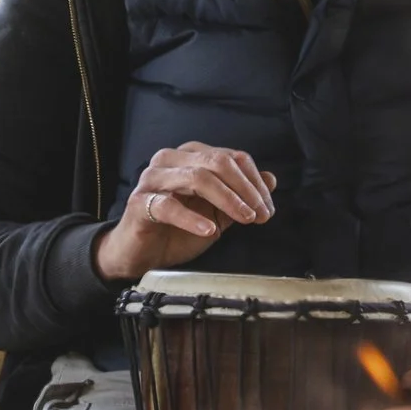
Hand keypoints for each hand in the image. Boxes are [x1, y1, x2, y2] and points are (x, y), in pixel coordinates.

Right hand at [94, 144, 276, 282]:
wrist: (142, 254)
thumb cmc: (178, 229)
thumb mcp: (218, 212)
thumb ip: (241, 195)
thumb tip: (271, 179)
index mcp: (192, 155)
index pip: (232, 158)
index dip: (255, 182)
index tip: (268, 208)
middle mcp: (171, 159)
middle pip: (218, 162)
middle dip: (245, 190)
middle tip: (261, 215)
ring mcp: (153, 178)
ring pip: (197, 177)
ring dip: (227, 199)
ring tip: (244, 219)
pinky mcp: (139, 202)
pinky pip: (168, 205)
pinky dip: (193, 218)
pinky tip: (209, 230)